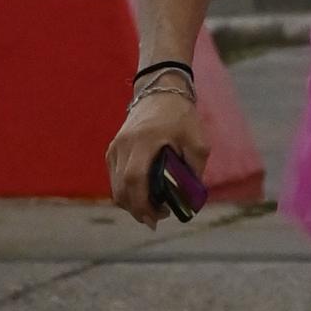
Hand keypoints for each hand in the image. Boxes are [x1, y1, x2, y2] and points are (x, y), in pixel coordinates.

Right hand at [105, 80, 209, 228]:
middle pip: (121, 187)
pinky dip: (126, 192)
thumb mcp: (198, 142)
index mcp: (144, 141)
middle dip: (137, 209)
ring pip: (115, 186)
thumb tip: (191, 199)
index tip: (156, 217)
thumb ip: (196, 170)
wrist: (161, 91)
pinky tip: (142, 198)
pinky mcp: (113, 149)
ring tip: (152, 210)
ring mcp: (115, 147)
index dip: (142, 203)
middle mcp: (124, 144)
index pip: (134, 178)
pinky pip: (114, 178)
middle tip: (156, 220)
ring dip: (131, 203)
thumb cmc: (182, 117)